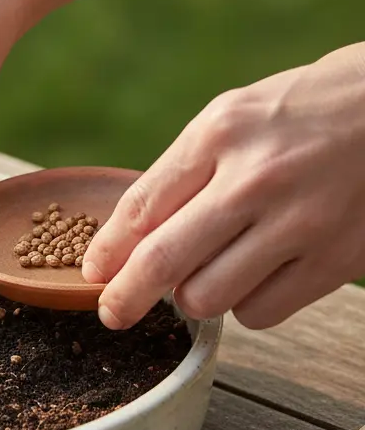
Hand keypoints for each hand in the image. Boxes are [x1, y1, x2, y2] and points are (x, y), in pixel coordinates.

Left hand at [83, 43, 364, 329]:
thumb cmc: (299, 115)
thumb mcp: (231, 119)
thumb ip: (178, 176)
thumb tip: (123, 244)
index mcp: (221, 133)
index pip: (140, 207)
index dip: (106, 251)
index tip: (93, 274)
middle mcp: (256, 178)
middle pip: (162, 261)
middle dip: (124, 297)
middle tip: (113, 313)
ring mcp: (301, 222)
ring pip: (206, 297)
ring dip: (193, 297)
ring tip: (210, 270)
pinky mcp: (337, 258)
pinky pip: (258, 314)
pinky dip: (246, 304)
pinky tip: (257, 273)